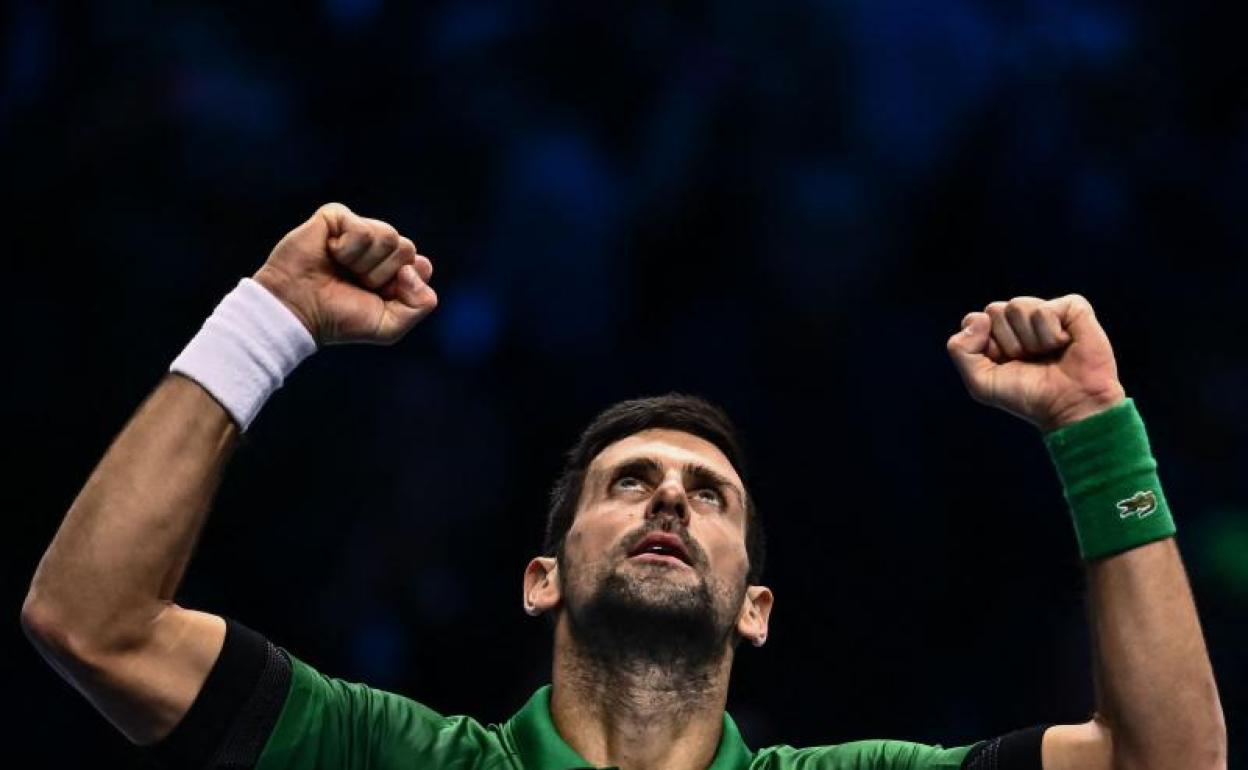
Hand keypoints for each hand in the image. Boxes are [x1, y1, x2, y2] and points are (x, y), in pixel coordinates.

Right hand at [252, 203, 436, 344]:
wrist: (297, 311)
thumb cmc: (339, 318)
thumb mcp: (389, 327)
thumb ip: (421, 305)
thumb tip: (418, 267)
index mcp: (393, 270)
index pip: (420, 265)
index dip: (404, 284)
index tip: (378, 295)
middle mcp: (378, 248)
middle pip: (406, 248)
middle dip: (382, 274)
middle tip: (355, 283)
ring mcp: (357, 230)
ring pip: (388, 236)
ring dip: (364, 263)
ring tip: (341, 269)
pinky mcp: (336, 216)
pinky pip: (362, 228)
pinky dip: (347, 249)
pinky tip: (330, 254)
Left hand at [946, 295, 1125, 431]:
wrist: (1071, 406)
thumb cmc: (1028, 396)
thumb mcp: (981, 382)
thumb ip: (961, 350)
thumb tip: (979, 317)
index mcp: (997, 333)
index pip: (974, 320)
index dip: (987, 345)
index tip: (1005, 363)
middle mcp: (1020, 319)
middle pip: (994, 310)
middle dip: (1009, 342)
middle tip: (1029, 360)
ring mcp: (1046, 311)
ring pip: (1018, 306)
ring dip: (1030, 340)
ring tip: (1047, 354)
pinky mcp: (1072, 308)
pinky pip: (1044, 310)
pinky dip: (1051, 335)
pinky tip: (1064, 345)